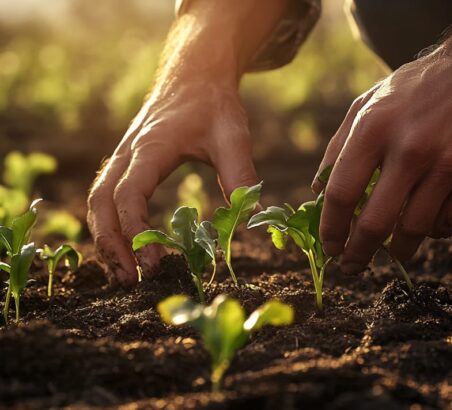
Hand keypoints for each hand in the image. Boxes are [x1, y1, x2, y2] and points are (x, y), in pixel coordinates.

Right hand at [87, 81, 257, 285]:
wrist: (195, 75)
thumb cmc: (213, 105)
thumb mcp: (233, 136)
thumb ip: (240, 174)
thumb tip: (253, 216)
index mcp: (151, 146)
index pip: (129, 193)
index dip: (136, 231)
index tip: (152, 264)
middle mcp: (129, 152)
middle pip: (102, 201)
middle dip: (110, 243)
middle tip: (130, 280)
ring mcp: (125, 156)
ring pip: (99, 200)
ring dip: (106, 237)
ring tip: (122, 273)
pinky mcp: (129, 161)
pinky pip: (108, 195)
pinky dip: (111, 223)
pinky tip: (125, 246)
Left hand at [312, 47, 451, 271]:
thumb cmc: (418, 89)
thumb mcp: (369, 103)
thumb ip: (339, 147)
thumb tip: (317, 193)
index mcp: (375, 127)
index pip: (341, 193)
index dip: (331, 229)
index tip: (330, 247)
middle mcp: (411, 148)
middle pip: (374, 223)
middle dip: (358, 254)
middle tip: (352, 266)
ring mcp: (450, 164)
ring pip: (414, 231)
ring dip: (397, 249)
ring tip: (393, 250)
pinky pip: (448, 225)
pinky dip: (432, 231)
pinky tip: (427, 221)